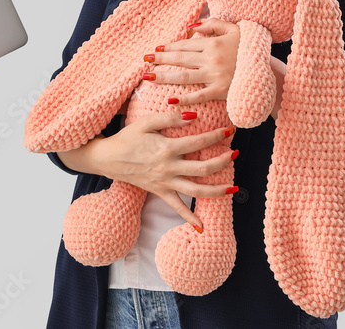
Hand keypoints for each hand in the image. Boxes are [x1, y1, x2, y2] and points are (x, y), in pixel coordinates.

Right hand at [63, 111, 236, 230]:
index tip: (229, 130)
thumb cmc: (128, 137)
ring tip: (234, 189)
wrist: (109, 158)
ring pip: (196, 190)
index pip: (199, 142)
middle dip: (223, 162)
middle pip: (203, 168)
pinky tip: (201, 227)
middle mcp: (169, 168)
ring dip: (217, 191)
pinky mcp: (159, 192)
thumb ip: (170, 118)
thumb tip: (193, 116)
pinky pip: (177, 207)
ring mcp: (165, 182)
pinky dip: (189, 218)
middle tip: (235, 153)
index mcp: (167, 148)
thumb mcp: (146, 122)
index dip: (216, 136)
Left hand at [149, 17, 286, 119]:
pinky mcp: (220, 91)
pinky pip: (199, 96)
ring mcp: (215, 76)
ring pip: (184, 77)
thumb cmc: (250, 48)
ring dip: (164, 77)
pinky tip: (170, 100)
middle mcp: (211, 59)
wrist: (269, 71)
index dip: (169, 46)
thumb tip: (192, 27)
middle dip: (160, 60)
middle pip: (180, 59)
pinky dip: (184, 99)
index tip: (156, 49)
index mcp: (213, 43)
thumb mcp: (235, 29)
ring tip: (148, 77)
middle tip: (145, 61)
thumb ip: (213, 24)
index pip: (185, 44)